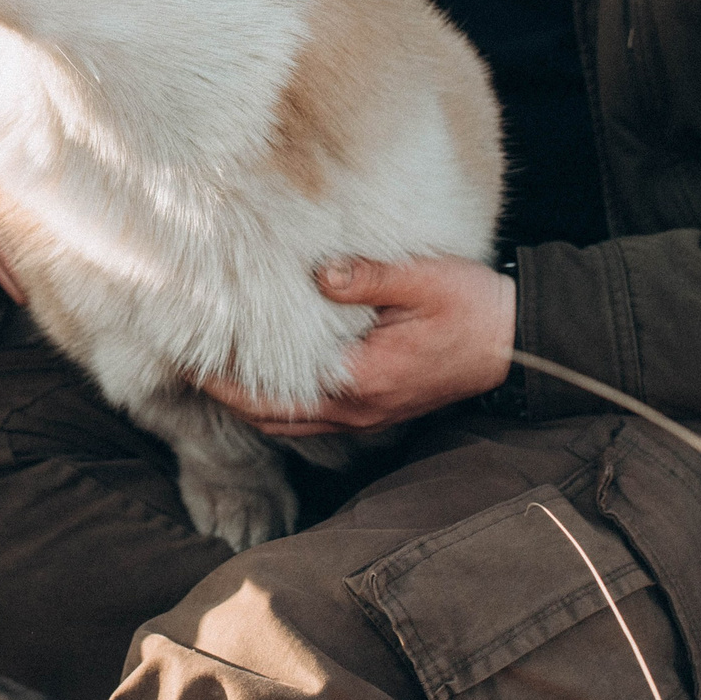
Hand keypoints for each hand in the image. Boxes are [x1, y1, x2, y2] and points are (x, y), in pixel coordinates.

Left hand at [204, 256, 515, 436]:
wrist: (517, 344)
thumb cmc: (472, 308)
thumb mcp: (422, 280)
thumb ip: (365, 277)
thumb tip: (317, 275)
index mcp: (361, 379)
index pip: (273, 392)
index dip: (224, 380)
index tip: (186, 359)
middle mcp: (357, 410)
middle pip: (269, 417)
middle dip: (223, 396)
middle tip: (183, 368)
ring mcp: (367, 418)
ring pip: (289, 424)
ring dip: (249, 405)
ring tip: (213, 376)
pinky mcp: (377, 412)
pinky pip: (314, 420)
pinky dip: (280, 407)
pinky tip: (265, 383)